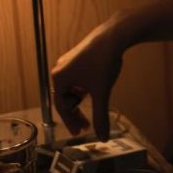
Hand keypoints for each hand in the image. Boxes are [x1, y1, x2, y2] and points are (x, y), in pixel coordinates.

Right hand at [50, 11, 129, 139]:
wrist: (114, 36)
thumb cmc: (103, 62)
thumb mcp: (101, 93)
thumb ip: (100, 116)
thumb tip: (102, 137)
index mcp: (59, 78)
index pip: (61, 107)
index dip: (70, 121)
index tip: (79, 132)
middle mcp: (60, 69)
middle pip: (64, 98)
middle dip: (75, 113)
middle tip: (85, 125)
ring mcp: (68, 62)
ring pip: (72, 88)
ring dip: (80, 101)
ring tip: (92, 108)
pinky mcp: (79, 57)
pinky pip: (78, 79)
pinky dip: (84, 88)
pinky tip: (95, 91)